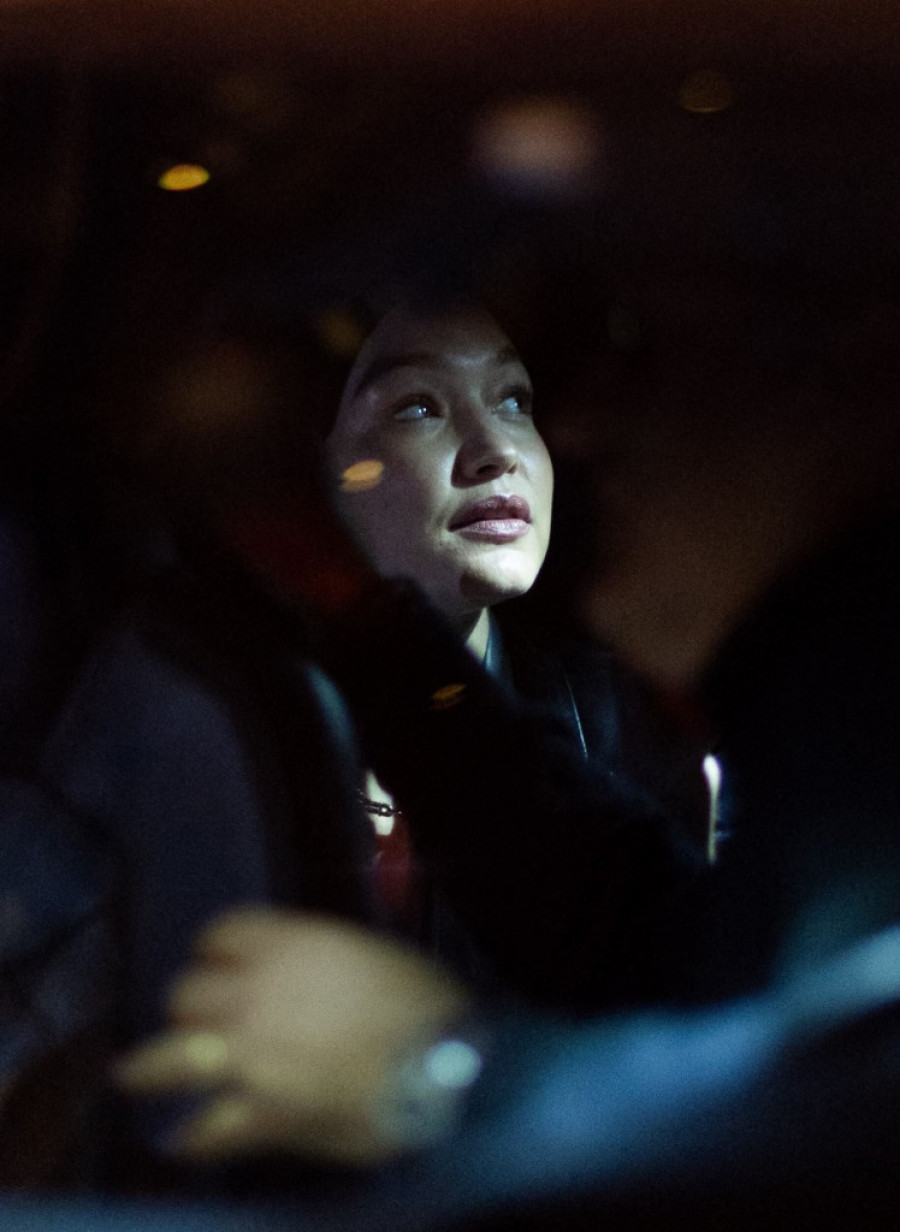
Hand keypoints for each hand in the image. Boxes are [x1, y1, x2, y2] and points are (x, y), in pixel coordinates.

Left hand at [116, 909, 469, 1164]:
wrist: (445, 1063)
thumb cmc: (422, 1000)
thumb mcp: (368, 954)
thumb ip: (320, 962)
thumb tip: (303, 980)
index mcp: (290, 945)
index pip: (224, 933)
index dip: (215, 948)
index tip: (216, 958)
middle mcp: (257, 992)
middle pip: (189, 992)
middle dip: (187, 1005)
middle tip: (190, 1018)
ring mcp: (252, 1056)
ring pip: (175, 1056)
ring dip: (151, 1067)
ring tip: (132, 1075)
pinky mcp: (264, 1113)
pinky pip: (210, 1128)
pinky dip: (193, 1137)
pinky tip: (182, 1141)